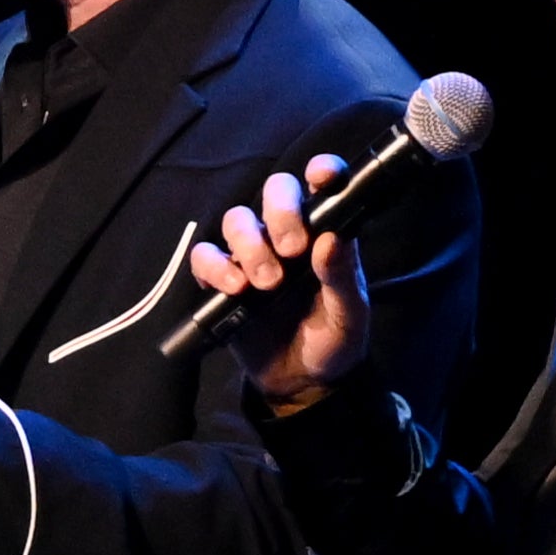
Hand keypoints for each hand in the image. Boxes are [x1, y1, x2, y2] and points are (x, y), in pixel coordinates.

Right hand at [184, 155, 368, 405]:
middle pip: (273, 192)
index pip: (322, 186)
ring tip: (266, 283)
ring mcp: (252, 256)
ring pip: (237, 220)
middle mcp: (287, 235)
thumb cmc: (334, 342)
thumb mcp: (350, 314)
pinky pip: (205, 257)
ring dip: (249, 244)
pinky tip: (234, 289)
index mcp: (324, 233)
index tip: (322, 176)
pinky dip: (214, 267)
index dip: (321, 170)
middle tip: (292, 250)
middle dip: (280, 212)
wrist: (302, 383)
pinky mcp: (222, 281)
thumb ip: (342, 277)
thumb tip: (330, 240)